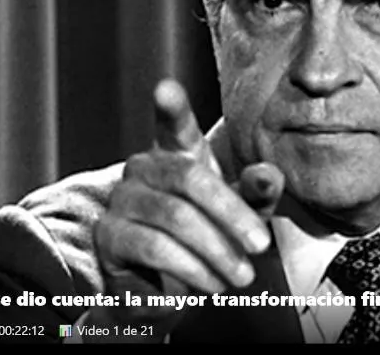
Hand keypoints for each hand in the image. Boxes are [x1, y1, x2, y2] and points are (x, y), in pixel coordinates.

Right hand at [92, 79, 284, 332]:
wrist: (168, 292)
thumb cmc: (208, 240)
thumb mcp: (240, 216)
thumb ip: (256, 194)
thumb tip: (270, 174)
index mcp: (176, 154)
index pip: (174, 126)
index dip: (171, 108)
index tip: (165, 88)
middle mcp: (143, 168)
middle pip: (190, 179)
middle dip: (232, 214)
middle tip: (261, 246)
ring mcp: (122, 199)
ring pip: (175, 218)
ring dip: (216, 251)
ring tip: (240, 277)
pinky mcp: (108, 235)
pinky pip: (154, 248)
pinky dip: (190, 269)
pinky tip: (209, 285)